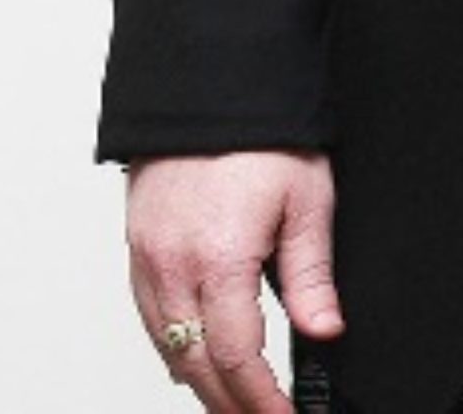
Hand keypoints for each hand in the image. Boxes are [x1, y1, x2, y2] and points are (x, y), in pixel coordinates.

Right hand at [125, 150, 341, 408]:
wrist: (210, 81)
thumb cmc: (261, 130)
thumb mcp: (306, 198)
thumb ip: (311, 274)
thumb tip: (325, 329)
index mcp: (219, 260)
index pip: (237, 360)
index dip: (261, 402)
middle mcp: (173, 267)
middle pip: (197, 367)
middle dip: (230, 405)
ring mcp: (148, 259)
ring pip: (167, 349)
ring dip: (201, 384)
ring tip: (234, 402)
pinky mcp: (137, 247)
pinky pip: (149, 319)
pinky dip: (173, 349)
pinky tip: (196, 358)